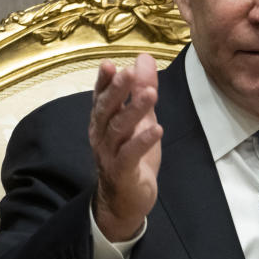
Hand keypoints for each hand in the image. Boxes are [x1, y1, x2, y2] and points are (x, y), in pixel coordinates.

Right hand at [89, 53, 162, 240]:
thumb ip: (142, 89)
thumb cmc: (132, 155)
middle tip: (129, 72)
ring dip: (134, 111)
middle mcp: (101, 135)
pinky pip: (130, 155)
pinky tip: (157, 129)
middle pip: (106, 109)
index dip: (104, 81)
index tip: (109, 64)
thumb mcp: (140, 118)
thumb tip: (144, 58)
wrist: (125, 200)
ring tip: (150, 94)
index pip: (101, 96)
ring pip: (118, 129)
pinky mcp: (122, 172)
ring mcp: (109, 154)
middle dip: (117, 90)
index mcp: (104, 120)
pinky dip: (143, 141)